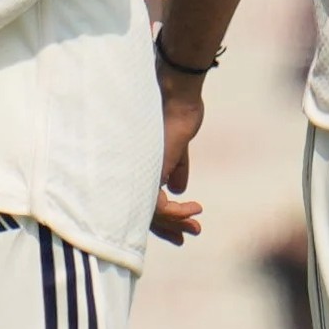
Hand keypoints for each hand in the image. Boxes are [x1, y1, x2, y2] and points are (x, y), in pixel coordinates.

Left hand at [152, 63, 205, 241]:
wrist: (177, 95)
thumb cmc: (175, 112)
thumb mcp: (177, 147)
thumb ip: (176, 168)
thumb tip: (179, 189)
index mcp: (139, 167)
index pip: (144, 202)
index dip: (164, 218)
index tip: (187, 224)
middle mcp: (132, 172)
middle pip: (144, 212)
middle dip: (169, 228)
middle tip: (192, 233)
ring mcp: (135, 173)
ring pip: (149, 214)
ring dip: (176, 222)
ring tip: (195, 225)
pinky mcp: (146, 174)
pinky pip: (157, 206)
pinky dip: (176, 213)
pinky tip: (194, 209)